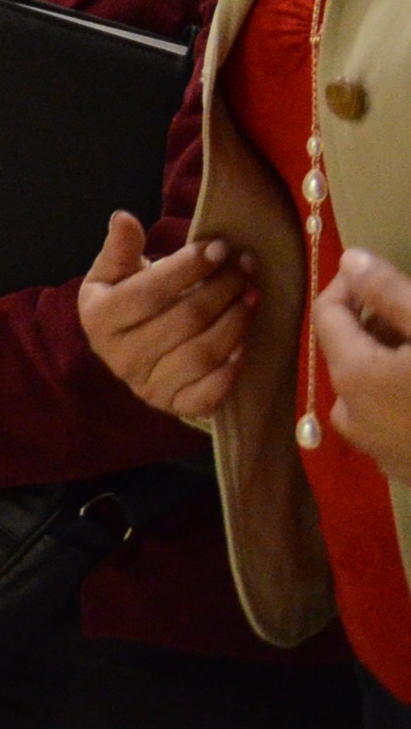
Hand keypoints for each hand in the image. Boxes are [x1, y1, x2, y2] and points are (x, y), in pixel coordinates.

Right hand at [78, 211, 251, 421]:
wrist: (127, 350)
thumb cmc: (124, 302)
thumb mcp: (114, 272)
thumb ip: (120, 248)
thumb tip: (124, 218)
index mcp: (98, 318)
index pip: (150, 292)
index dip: (189, 268)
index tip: (220, 247)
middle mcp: (119, 356)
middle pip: (184, 320)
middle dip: (222, 289)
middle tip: (246, 266)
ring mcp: (147, 386)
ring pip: (203, 353)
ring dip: (236, 322)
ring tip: (253, 295)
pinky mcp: (174, 406)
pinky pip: (210, 393)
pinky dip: (232, 368)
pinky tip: (246, 342)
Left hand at [315, 249, 410, 479]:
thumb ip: (390, 293)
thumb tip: (350, 260)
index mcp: (353, 377)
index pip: (326, 313)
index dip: (349, 285)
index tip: (376, 270)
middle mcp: (351, 415)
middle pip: (350, 351)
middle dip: (378, 324)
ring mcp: (378, 448)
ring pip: (372, 386)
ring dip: (394, 361)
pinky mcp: (405, 468)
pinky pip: (393, 418)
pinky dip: (406, 397)